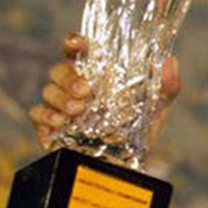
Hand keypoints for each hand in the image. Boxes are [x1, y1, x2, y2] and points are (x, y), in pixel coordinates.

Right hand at [29, 32, 180, 149]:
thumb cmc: (139, 130)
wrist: (128, 165)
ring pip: (48, 90)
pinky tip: (62, 121)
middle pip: (59, 70)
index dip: (74, 42)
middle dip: (69, 77)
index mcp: (96, 74)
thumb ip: (167, 85)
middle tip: (86, 91)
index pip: (77, 51)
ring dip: (61, 98)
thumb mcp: (157, 107)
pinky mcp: (49, 127)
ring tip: (80, 110)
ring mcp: (60, 106)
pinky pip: (37, 114)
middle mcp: (74, 87)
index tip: (79, 44)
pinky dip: (47, 115)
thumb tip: (171, 61)